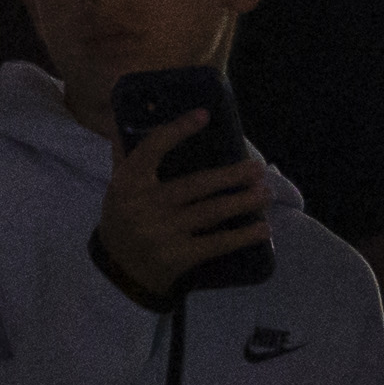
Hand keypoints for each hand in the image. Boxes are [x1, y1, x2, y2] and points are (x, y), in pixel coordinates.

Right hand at [92, 109, 273, 307]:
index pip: (153, 148)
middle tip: (257, 168)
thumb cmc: (122, 219)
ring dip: (243, 202)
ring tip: (265, 193)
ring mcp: (162, 232)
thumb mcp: (117, 186)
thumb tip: (131, 115)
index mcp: (128, 181)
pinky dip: (242, 236)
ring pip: (211, 212)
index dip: (177, 130)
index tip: (203, 115)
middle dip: (231, 176)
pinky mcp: (178, 256)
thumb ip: (128, 156)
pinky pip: (216, 243)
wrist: (118, 269)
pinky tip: (263, 229)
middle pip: (196, 184)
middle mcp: (144, 204)